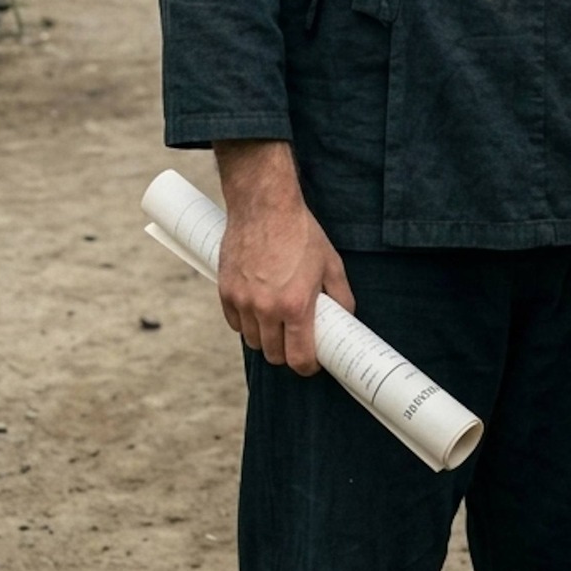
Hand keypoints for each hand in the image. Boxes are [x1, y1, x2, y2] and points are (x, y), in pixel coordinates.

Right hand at [213, 140, 354, 374]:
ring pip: (253, 340)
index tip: (311, 362)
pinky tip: (257, 309)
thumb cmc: (300, 232)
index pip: (298, 358)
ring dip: (265, 337)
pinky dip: (245, 322)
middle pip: (274, 354)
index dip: (307, 366)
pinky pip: (234, 323)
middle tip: (295, 339)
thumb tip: (344, 319)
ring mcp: (243, 301)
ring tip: (276, 320)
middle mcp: (266, 308)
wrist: (264, 205)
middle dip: (286, 352)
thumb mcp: (331, 263)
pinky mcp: (225, 291)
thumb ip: (341, 296)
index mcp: (295, 305)